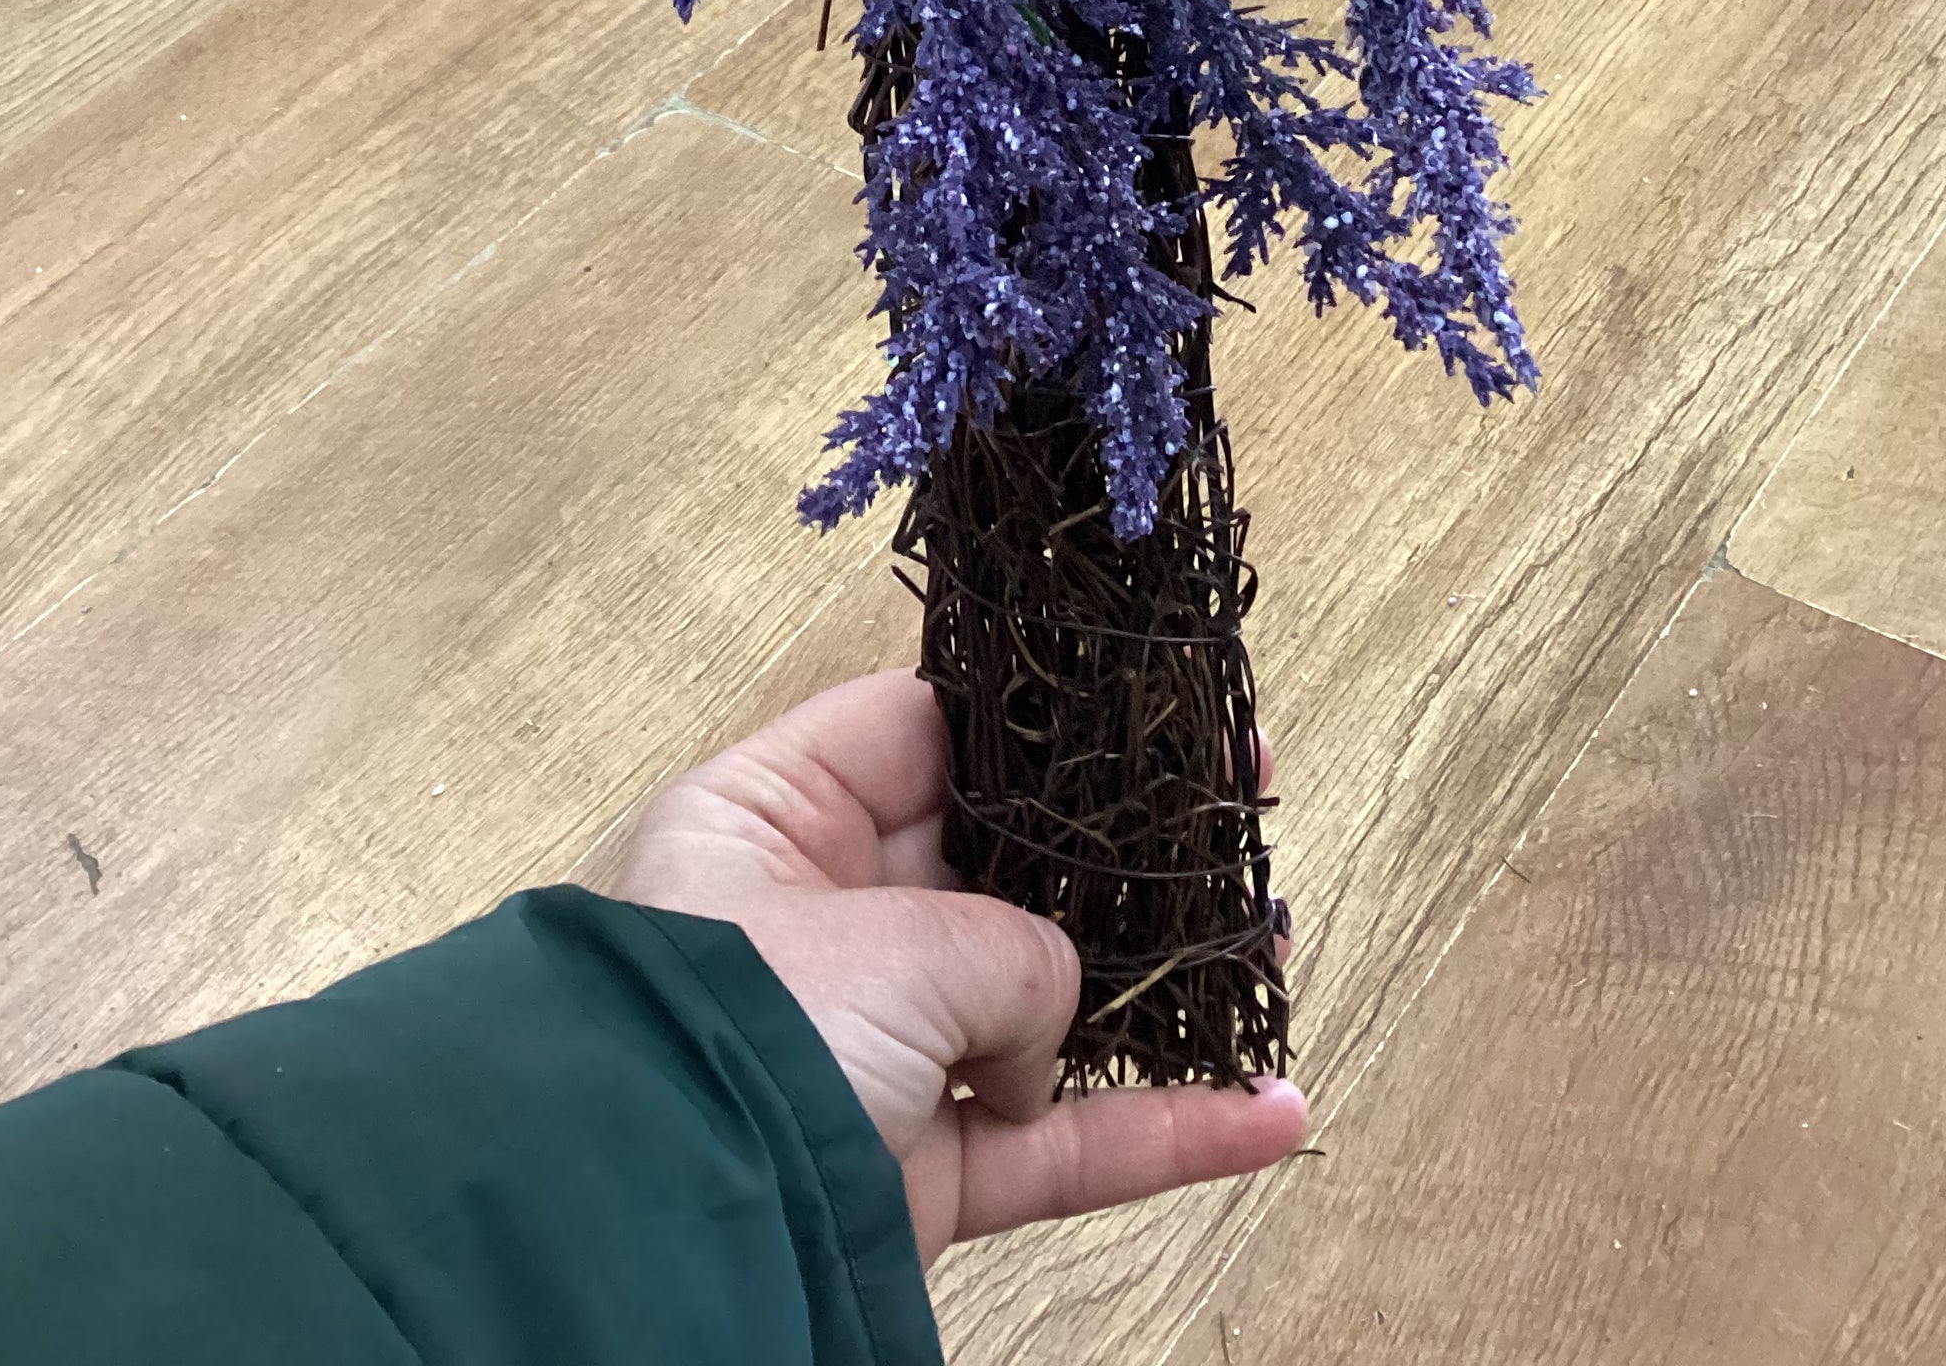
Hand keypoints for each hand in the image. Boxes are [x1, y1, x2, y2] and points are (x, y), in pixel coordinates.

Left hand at [607, 668, 1305, 1263]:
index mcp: (766, 821)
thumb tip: (1047, 1012)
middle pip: (999, 865)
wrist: (674, 1234)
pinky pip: (1058, 1143)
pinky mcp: (916, 1171)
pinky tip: (1266, 1110)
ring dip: (1159, 983)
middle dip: (1120, 850)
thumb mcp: (898, 943)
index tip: (1148, 710)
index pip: (917, 734)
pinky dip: (1162, 1131)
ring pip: (1044, 1004)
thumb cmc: (751, 1034)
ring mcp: (871, 1050)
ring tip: (1271, 942)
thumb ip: (1012, 947)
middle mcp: (815, 924)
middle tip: (1238, 804)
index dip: (1038, 721)